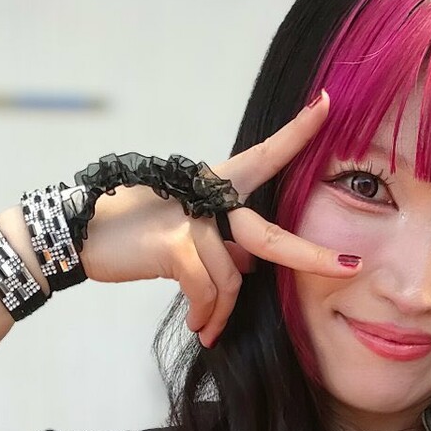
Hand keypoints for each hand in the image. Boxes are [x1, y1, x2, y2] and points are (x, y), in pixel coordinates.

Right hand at [80, 92, 355, 346]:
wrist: (80, 235)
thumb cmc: (132, 234)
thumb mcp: (182, 229)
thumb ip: (220, 241)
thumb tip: (248, 267)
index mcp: (214, 182)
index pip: (264, 155)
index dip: (298, 131)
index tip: (329, 103)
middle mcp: (208, 194)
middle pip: (271, 235)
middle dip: (314, 257)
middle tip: (351, 268)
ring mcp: (192, 217)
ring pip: (232, 280)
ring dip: (220, 312)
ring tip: (208, 327)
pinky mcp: (176, 244)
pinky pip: (206, 290)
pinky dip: (205, 313)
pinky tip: (198, 325)